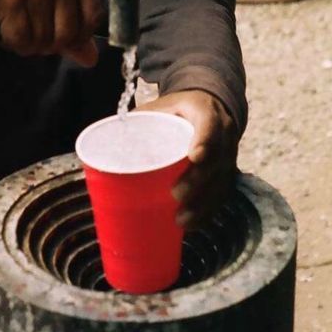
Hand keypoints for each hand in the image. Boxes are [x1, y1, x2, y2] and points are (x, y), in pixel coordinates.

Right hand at [0, 0, 101, 66]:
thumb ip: (74, 27)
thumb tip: (91, 60)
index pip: (92, 21)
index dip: (73, 37)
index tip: (54, 30)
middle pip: (67, 36)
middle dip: (47, 44)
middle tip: (31, 32)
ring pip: (42, 41)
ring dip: (26, 44)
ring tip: (15, 25)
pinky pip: (20, 40)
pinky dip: (10, 42)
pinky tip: (3, 25)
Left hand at [135, 90, 237, 228]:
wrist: (208, 107)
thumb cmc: (176, 110)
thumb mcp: (159, 107)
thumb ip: (137, 122)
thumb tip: (102, 145)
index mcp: (204, 111)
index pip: (209, 125)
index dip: (205, 140)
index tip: (193, 157)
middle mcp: (222, 133)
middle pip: (216, 160)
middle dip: (198, 180)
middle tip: (176, 195)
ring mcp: (228, 155)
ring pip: (221, 182)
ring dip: (203, 204)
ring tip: (181, 220)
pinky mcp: (227, 174)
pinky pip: (222, 195)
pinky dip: (207, 212)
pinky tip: (191, 225)